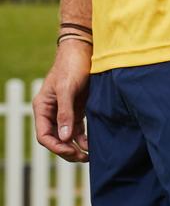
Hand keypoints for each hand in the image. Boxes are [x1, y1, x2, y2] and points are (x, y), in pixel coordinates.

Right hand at [33, 40, 91, 162]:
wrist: (84, 47)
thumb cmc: (72, 64)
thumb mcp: (67, 88)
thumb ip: (65, 112)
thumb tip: (64, 138)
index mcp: (43, 107)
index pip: (44, 135)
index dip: (56, 147)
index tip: (70, 151)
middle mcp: (52, 111)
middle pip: (55, 139)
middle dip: (67, 150)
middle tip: (82, 157)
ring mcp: (64, 110)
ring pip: (67, 135)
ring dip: (76, 146)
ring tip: (89, 155)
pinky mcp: (77, 107)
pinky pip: (77, 128)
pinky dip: (83, 137)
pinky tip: (91, 143)